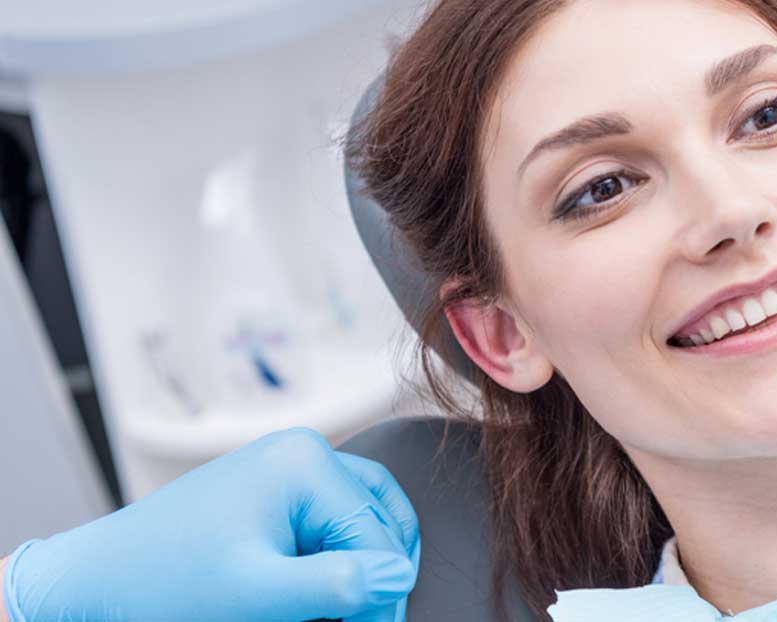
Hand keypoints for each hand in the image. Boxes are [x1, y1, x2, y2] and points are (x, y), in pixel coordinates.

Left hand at [4, 427, 420, 621]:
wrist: (96, 580)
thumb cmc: (161, 584)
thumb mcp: (255, 595)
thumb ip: (335, 585)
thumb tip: (398, 577)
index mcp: (305, 463)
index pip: (379, 536)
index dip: (382, 593)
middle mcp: (304, 452)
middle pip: (379, 523)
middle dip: (373, 578)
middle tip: (360, 620)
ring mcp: (289, 467)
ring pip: (364, 520)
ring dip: (362, 566)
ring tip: (346, 609)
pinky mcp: (276, 490)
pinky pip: (334, 522)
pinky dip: (339, 557)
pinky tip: (323, 592)